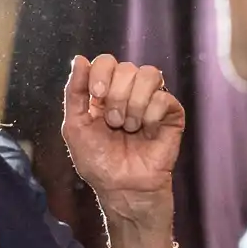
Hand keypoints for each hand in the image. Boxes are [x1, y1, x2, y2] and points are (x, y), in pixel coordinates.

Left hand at [62, 54, 185, 224]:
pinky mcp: (171, 113)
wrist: (123, 188)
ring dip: (134, 104)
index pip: (106, 61)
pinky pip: (164, 98)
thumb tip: (78, 58)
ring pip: (149, 75)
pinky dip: (151, 117)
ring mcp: (152, 100)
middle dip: (116, 96)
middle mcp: (130, 91)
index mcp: (106, 91)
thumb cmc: (98, 162)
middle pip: (126, 67)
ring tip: (129, 127)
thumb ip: (75, 92)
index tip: (97, 95)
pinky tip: (148, 133)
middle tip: (114, 123)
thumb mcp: (76, 126)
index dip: (101, 73)